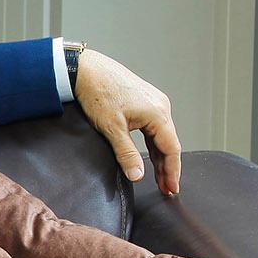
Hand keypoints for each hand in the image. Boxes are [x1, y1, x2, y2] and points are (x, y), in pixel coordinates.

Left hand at [73, 48, 182, 195]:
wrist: (85, 69)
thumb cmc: (98, 93)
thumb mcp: (112, 128)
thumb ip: (127, 153)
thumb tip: (137, 175)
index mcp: (158, 113)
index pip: (171, 149)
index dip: (172, 171)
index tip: (171, 189)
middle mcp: (161, 106)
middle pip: (169, 143)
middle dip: (167, 167)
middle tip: (166, 189)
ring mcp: (154, 102)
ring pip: (162, 136)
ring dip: (160, 157)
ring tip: (159, 178)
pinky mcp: (145, 101)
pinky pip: (154, 127)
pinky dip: (153, 144)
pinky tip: (150, 156)